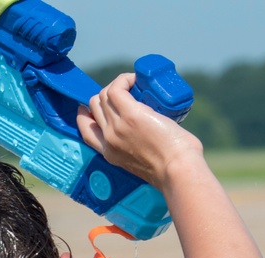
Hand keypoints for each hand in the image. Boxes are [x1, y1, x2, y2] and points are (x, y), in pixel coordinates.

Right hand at [77, 73, 202, 191]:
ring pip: (103, 95)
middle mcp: (109, 140)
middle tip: (130, 93)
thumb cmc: (171, 169)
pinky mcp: (130, 114)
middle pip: (95, 106)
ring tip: (137, 87)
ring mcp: (117, 127)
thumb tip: (147, 132)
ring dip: (119, 85)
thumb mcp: (143, 162)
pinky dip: (125, 79)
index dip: (89, 114)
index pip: (87, 130)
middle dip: (108, 95)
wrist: (177, 170)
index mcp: (110, 154)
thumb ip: (136, 149)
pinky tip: (137, 80)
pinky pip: (116, 87)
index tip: (102, 104)